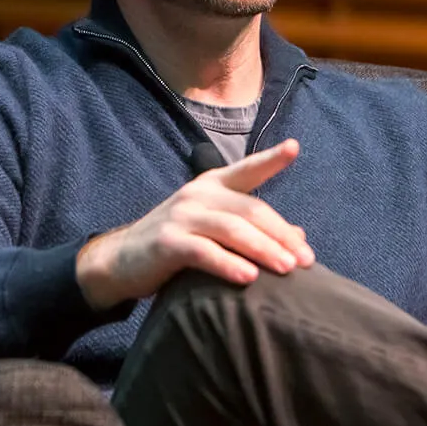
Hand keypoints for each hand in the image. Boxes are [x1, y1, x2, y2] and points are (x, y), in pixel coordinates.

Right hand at [76, 139, 315, 309]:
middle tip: (306, 260)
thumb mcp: (214, 229)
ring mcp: (182, 215)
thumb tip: (299, 236)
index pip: (247, 169)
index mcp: (213, 184)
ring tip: (287, 269)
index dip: (271, 159)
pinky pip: (204, 252)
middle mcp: (199, 194)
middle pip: (251, 210)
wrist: (120, 261)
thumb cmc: (177, 243)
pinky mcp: (167, 242)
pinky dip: (229, 265)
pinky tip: (249, 278)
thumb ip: (252, 228)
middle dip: (281, 235)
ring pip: (233, 229)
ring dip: (264, 249)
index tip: (294, 148)